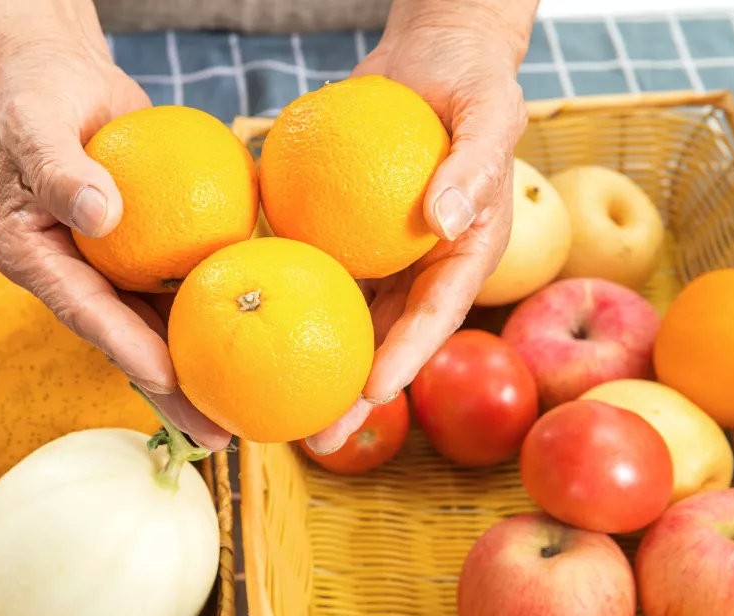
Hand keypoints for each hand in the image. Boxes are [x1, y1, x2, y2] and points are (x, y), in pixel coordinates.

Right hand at [0, 0, 232, 450]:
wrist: (62, 82)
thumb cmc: (39, 98)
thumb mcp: (39, 127)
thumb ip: (63, 171)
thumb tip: (102, 215)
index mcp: (37, 258)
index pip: (83, 309)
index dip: (124, 345)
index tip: (165, 377)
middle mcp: (76, 276)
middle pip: (128, 340)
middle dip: (173, 392)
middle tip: (218, 436)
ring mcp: (114, 270)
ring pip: (161, 328)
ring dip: (201, 370)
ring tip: (246, 416)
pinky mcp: (147, 254)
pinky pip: (182, 289)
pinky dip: (216, 313)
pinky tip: (259, 338)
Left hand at [306, 0, 537, 454]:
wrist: (433, 58)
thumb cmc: (472, 83)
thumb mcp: (490, 112)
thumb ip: (474, 164)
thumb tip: (444, 221)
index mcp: (463, 254)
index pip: (436, 315)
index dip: (407, 359)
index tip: (372, 394)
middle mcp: (421, 266)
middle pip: (385, 340)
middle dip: (351, 394)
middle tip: (315, 438)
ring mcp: (381, 256)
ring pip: (342, 319)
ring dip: (309, 365)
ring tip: (270, 410)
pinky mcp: (344, 235)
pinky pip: (313, 270)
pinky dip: (284, 299)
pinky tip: (243, 326)